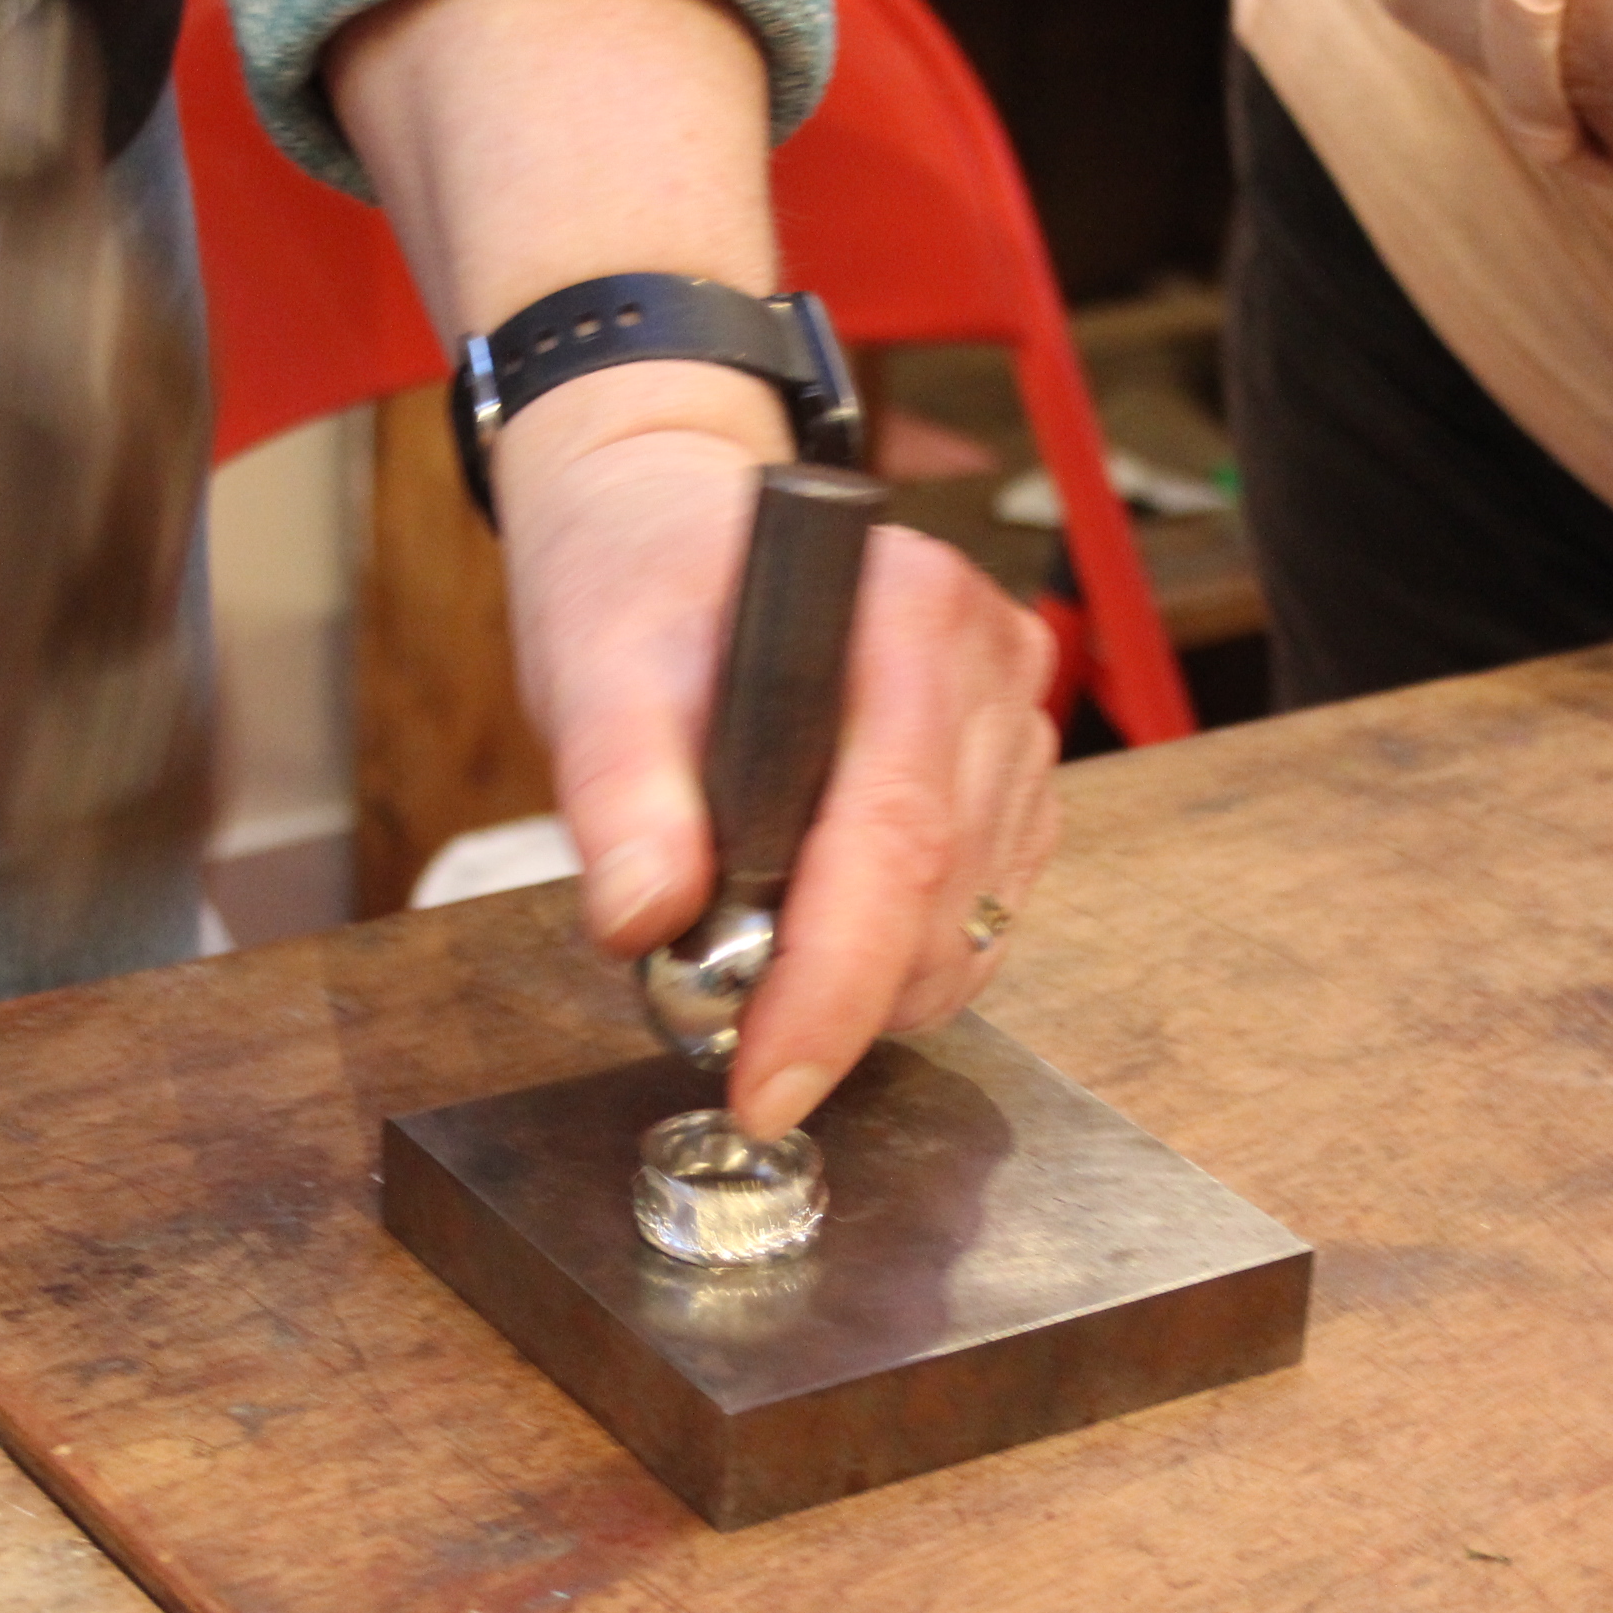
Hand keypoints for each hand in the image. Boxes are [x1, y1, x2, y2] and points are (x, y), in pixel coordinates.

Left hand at [499, 362, 1062, 1140]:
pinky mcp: (1016, 778)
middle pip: (942, 906)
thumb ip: (622, 794)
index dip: (833, 989)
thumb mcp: (595, 673)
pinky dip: (895, 958)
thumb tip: (644, 921)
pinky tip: (815, 928)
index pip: (896, 843)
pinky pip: (977, 916)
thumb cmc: (641, 584)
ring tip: (751, 957)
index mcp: (906, 615)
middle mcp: (990, 665)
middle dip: (833, 1003)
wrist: (677, 525)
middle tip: (717, 1025)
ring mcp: (1017, 725)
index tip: (765, 1086)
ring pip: (968, 930)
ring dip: (863, 988)